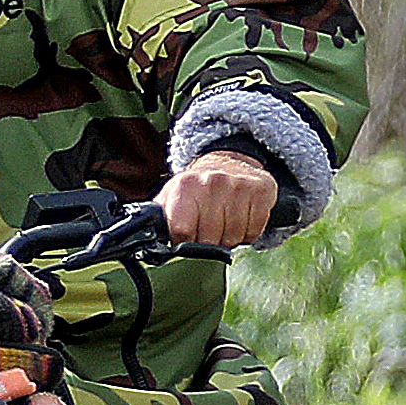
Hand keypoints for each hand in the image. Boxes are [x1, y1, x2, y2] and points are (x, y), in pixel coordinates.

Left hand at [160, 150, 281, 248]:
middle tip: (208, 229)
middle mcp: (212, 182)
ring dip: (229, 238)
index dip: (185, 242)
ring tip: (224, 222)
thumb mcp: (170, 198)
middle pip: (210, 239)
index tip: (186, 237)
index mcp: (185, 186)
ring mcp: (238, 186)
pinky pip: (254, 231)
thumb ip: (157, 220)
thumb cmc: (196, 188)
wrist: (229, 162)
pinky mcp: (260, 191)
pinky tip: (240, 218)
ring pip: (233, 237)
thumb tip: (144, 239)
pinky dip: (247, 233)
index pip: (183, 231)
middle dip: (208, 242)